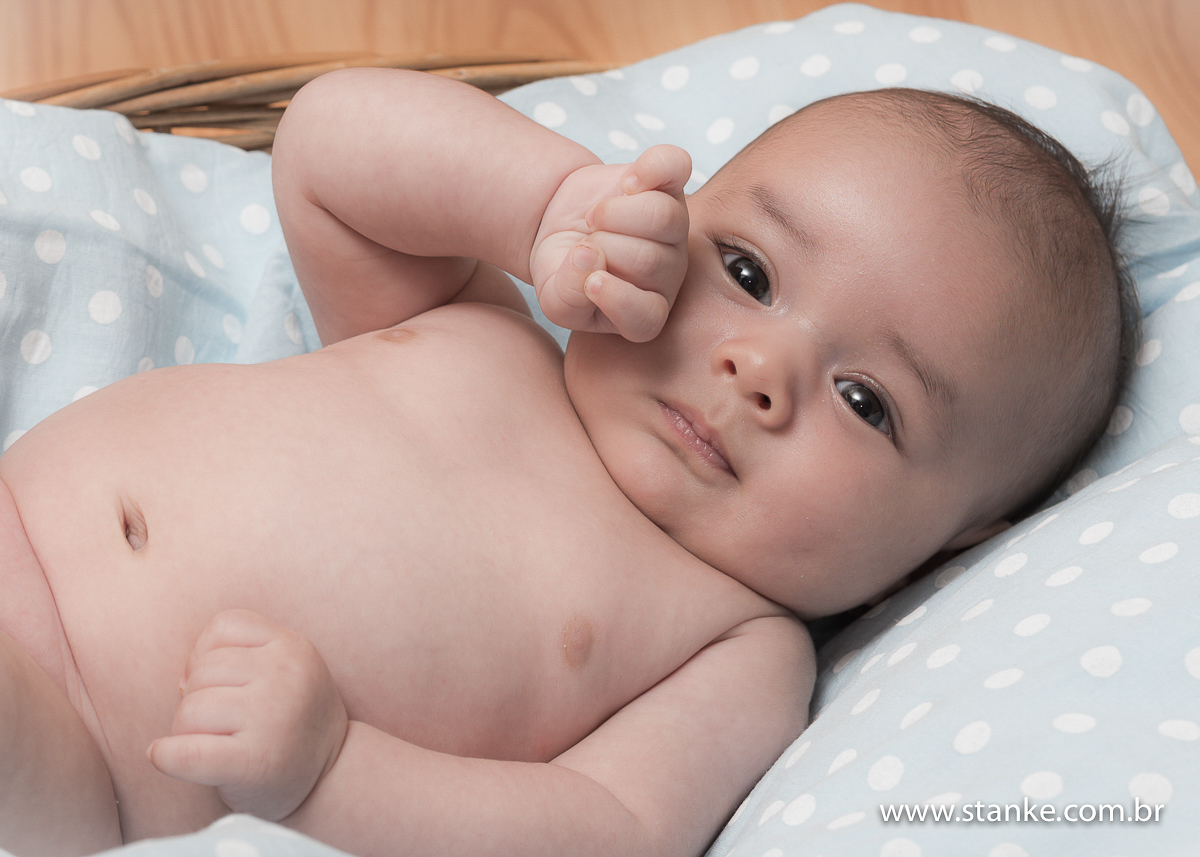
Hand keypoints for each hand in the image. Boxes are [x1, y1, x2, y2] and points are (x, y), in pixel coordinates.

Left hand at [147, 609, 347, 821]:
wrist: (330, 775)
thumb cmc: (292, 720)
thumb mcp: (285, 669)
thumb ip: (239, 655)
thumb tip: (181, 681)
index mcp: (293, 646)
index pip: (224, 627)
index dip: (207, 653)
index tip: (222, 683)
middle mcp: (286, 676)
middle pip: (202, 671)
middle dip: (199, 697)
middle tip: (225, 722)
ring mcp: (271, 718)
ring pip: (190, 709)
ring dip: (187, 730)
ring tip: (217, 741)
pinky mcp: (253, 762)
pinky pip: (186, 753)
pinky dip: (166, 756)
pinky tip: (166, 757)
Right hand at [530, 144, 690, 341]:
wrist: (561, 225)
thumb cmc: (563, 269)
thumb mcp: (553, 297)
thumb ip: (569, 295)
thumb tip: (588, 257)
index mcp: (645, 312)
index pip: (647, 316)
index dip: (615, 297)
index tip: (589, 281)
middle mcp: (668, 273)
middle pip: (648, 260)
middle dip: (603, 247)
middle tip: (585, 243)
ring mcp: (675, 228)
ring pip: (663, 217)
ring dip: (615, 214)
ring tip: (595, 219)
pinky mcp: (669, 185)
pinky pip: (677, 167)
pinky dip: (651, 168)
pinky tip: (628, 182)